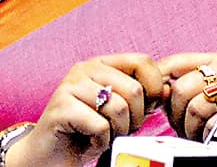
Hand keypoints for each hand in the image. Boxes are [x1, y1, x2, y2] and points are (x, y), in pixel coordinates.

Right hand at [18, 53, 164, 166]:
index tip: (148, 109)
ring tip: (103, 135)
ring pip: (119, 108)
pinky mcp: (61, 108)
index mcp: (101, 64)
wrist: (48, 156)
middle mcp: (85, 68)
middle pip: (134, 89)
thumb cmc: (87, 132)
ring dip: (117, 132)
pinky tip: (89, 142)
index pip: (142, 61)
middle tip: (118, 129)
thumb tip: (168, 88)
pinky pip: (100, 126)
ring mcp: (70, 86)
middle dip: (134, 119)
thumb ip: (142, 97)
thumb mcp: (120, 112)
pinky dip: (101, 142)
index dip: (154, 87)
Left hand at [157, 52, 216, 141]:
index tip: (152, 102)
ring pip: (195, 107)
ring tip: (202, 134)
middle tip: (186, 129)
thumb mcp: (193, 102)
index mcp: (212, 61)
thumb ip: (175, 92)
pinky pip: (213, 123)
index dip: (157, 84)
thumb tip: (158, 90)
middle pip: (180, 88)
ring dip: (193, 130)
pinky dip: (209, 136)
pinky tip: (216, 137)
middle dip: (177, 116)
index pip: (173, 63)